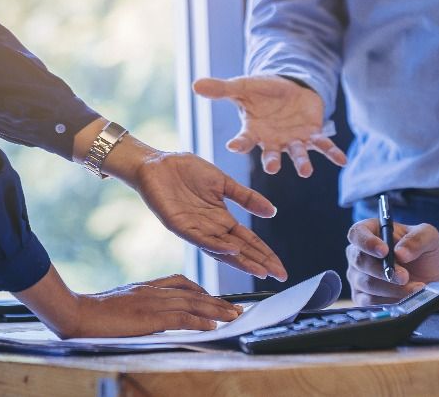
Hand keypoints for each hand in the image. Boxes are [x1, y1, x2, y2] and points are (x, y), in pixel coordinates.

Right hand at [15, 266, 241, 338]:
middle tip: (237, 308)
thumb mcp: (123, 305)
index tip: (216, 298)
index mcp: (146, 287)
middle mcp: (153, 290)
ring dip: (216, 309)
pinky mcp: (149, 316)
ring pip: (192, 302)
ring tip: (234, 316)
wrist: (76, 313)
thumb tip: (158, 322)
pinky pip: (180, 316)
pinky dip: (199, 320)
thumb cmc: (94, 314)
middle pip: (193, 292)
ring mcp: (152, 301)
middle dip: (217, 301)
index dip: (202, 290)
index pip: (181, 283)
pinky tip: (213, 325)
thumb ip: (142, 309)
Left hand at [132, 149, 287, 280]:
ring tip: (260, 271)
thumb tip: (272, 212)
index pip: (248, 240)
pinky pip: (200, 239)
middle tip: (278, 275)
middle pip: (240, 250)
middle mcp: (211, 229)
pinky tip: (232, 250)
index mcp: (222, 219)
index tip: (280, 267)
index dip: (265, 254)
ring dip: (241, 261)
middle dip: (260, 262)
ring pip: (222, 250)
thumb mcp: (224, 182)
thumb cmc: (187, 171)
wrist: (158, 162)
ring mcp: (196, 229)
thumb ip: (247, 198)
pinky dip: (217, 246)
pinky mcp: (180, 225)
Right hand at [193, 75, 346, 176]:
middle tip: (273, 168)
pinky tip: (342, 160)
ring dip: (302, 163)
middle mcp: (273, 142)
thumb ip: (221, 89)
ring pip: (298, 154)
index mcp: (254, 132)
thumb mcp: (242, 87)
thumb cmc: (261, 91)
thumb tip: (195, 84)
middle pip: (272, 154)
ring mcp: (293, 140)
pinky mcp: (312, 135)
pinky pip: (323, 146)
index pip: (245, 140)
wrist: (288, 89)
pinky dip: (332, 153)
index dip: (240, 143)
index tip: (233, 146)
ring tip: (306, 172)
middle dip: (273, 161)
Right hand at [345, 219, 438, 305]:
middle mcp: (359, 253)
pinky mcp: (362, 297)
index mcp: (371, 231)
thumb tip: (400, 252)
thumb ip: (416, 239)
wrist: (434, 275)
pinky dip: (389, 300)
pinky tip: (406, 298)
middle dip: (384, 270)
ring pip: (367, 283)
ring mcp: (358, 276)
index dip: (367, 242)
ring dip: (391, 288)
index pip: (357, 233)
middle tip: (405, 276)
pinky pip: (369, 301)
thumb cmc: (427, 250)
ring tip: (415, 288)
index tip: (384, 251)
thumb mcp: (428, 237)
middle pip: (360, 261)